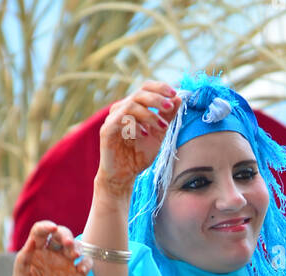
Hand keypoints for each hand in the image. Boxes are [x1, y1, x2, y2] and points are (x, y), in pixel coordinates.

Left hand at [11, 221, 91, 275]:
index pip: (41, 232)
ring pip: (75, 246)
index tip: (51, 228)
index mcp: (36, 252)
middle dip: (65, 234)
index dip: (46, 226)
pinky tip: (81, 269)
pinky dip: (86, 262)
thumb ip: (23, 261)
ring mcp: (65, 264)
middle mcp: (52, 254)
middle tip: (68, 243)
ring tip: (75, 254)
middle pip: (60, 234)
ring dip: (77, 246)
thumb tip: (32, 241)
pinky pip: (86, 263)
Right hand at [95, 80, 179, 199]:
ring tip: (162, 127)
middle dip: (156, 99)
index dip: (159, 87)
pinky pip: (121, 120)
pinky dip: (135, 126)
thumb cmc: (138, 155)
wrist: (123, 176)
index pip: (145, 87)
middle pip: (139, 93)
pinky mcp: (106, 130)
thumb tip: (178, 98)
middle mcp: (122, 109)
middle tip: (169, 107)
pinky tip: (145, 135)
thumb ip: (167, 117)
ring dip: (149, 114)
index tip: (174, 94)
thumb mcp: (158, 135)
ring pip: (131, 105)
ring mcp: (113, 119)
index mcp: (134, 107)